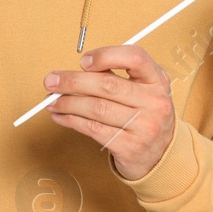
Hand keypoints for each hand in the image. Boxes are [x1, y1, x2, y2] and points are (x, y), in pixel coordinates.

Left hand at [44, 46, 174, 179]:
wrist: (161, 155)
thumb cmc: (145, 116)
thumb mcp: (143, 91)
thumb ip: (118, 76)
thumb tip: (78, 70)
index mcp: (158, 81)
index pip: (135, 57)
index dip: (106, 55)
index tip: (83, 61)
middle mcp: (154, 102)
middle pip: (107, 85)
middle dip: (73, 81)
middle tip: (52, 81)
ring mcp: (143, 126)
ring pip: (96, 108)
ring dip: (67, 103)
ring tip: (52, 101)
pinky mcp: (129, 147)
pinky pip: (93, 129)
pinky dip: (71, 121)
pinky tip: (61, 116)